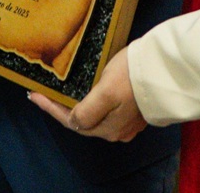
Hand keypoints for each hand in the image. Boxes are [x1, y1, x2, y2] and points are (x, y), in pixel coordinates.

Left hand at [29, 47, 146, 141]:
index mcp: (107, 128)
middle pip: (82, 120)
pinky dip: (91, 101)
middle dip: (60, 107)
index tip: (33, 94)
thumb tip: (73, 121)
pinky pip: (106, 109)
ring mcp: (127, 122)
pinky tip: (86, 92)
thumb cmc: (133, 76)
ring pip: (94, 115)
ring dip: (75, 104)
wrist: (166, 68)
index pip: (70, 121)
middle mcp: (116, 131)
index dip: (50, 108)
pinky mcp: (135, 109)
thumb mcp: (105, 91)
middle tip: (44, 92)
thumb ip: (87, 110)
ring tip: (61, 92)